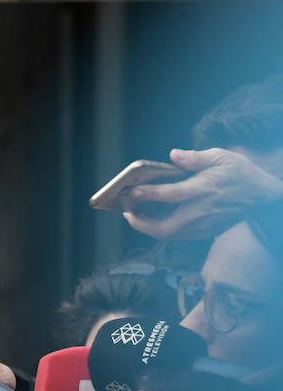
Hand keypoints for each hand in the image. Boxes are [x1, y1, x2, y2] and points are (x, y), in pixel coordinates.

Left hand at [122, 148, 282, 239]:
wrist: (262, 196)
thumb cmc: (239, 173)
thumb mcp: (222, 157)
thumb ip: (195, 158)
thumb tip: (173, 155)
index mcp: (205, 189)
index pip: (173, 195)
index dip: (150, 194)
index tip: (131, 192)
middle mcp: (202, 211)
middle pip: (166, 227)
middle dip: (141, 223)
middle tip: (127, 212)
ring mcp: (203, 225)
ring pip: (169, 234)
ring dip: (148, 227)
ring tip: (134, 215)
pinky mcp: (204, 232)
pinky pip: (177, 235)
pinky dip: (161, 229)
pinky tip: (152, 219)